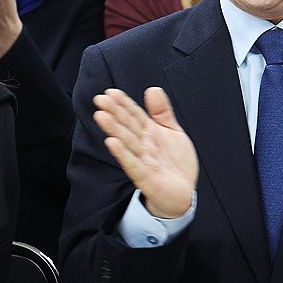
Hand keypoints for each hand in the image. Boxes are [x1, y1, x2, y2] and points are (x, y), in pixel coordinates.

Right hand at [93, 87, 197, 218]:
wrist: (183, 193)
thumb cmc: (175, 163)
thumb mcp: (173, 131)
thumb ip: (162, 112)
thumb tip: (153, 89)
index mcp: (149, 133)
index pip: (134, 115)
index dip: (123, 103)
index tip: (110, 92)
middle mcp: (143, 145)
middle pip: (127, 126)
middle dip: (114, 112)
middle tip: (99, 99)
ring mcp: (143, 161)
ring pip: (127, 142)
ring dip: (114, 129)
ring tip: (102, 116)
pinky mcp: (146, 178)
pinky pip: (133, 164)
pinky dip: (123, 153)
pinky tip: (112, 142)